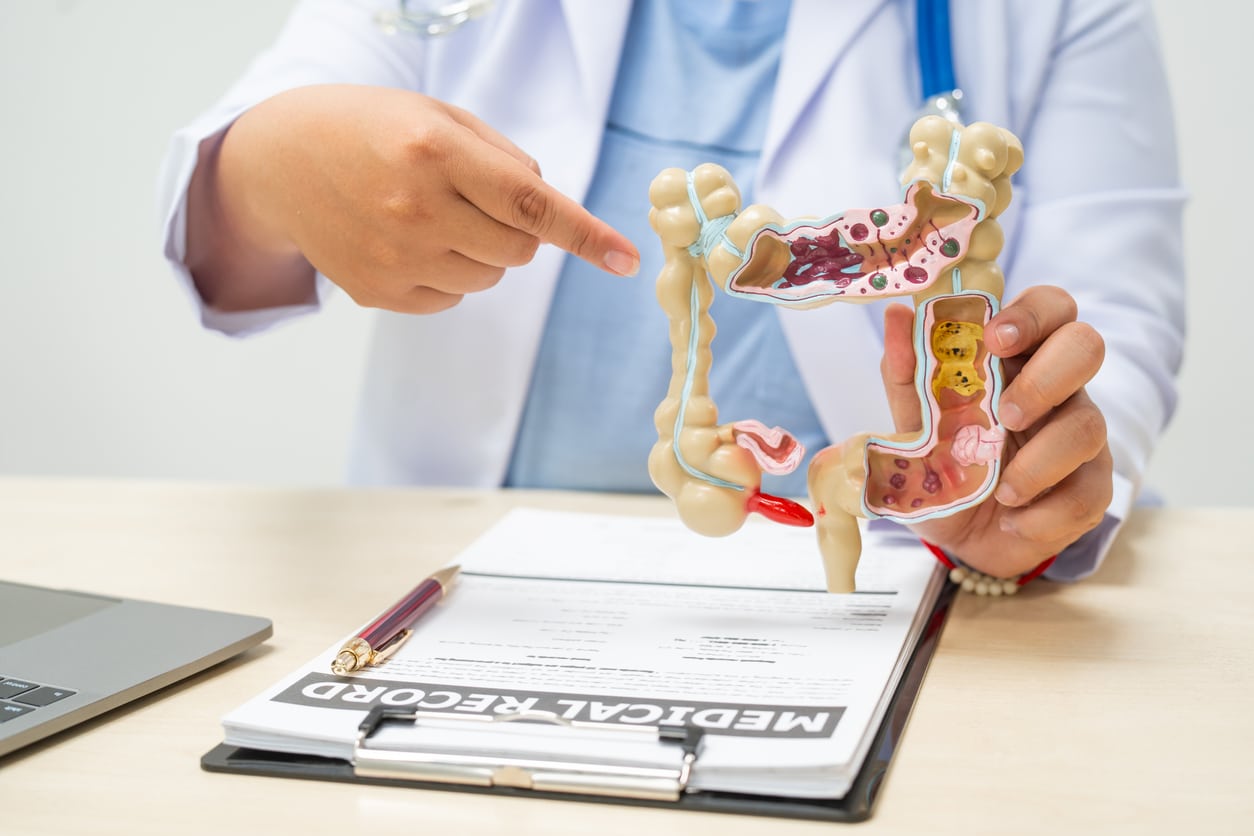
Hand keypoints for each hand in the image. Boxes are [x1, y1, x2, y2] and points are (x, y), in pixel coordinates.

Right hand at [189, 85, 638, 312]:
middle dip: (520, 229)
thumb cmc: (371, 129)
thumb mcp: (436, 115)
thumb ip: (502, 158)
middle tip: (476, 200)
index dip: (586, 234)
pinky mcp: (379, 293)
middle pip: (521, 249)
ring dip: (483, 251)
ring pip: (492, 277)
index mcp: (434, 150)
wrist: (279, 162)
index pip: (532, 203)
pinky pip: (454, 297)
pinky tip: (410, 240)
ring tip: (434, 216)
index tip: (627, 259)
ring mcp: (395, 257)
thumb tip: (552, 212)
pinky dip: (449, 273)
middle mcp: (416, 208)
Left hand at [880, 286, 1113, 577]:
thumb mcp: (913, 423)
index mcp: (1016, 360)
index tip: (995, 338)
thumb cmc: (943, 466)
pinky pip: (1087, 494)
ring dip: (1040, 462)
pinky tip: (1013, 521)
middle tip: (1006, 415)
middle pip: (1086, 347)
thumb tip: (898, 314)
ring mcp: (1080, 436)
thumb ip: (906, 373)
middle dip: (1047, 377)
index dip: (1032, 313)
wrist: (957, 536)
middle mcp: (1056, 389)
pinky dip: (1044, 514)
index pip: (1049, 307)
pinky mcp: (1092, 488)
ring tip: (1002, 493)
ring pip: (1088, 426)